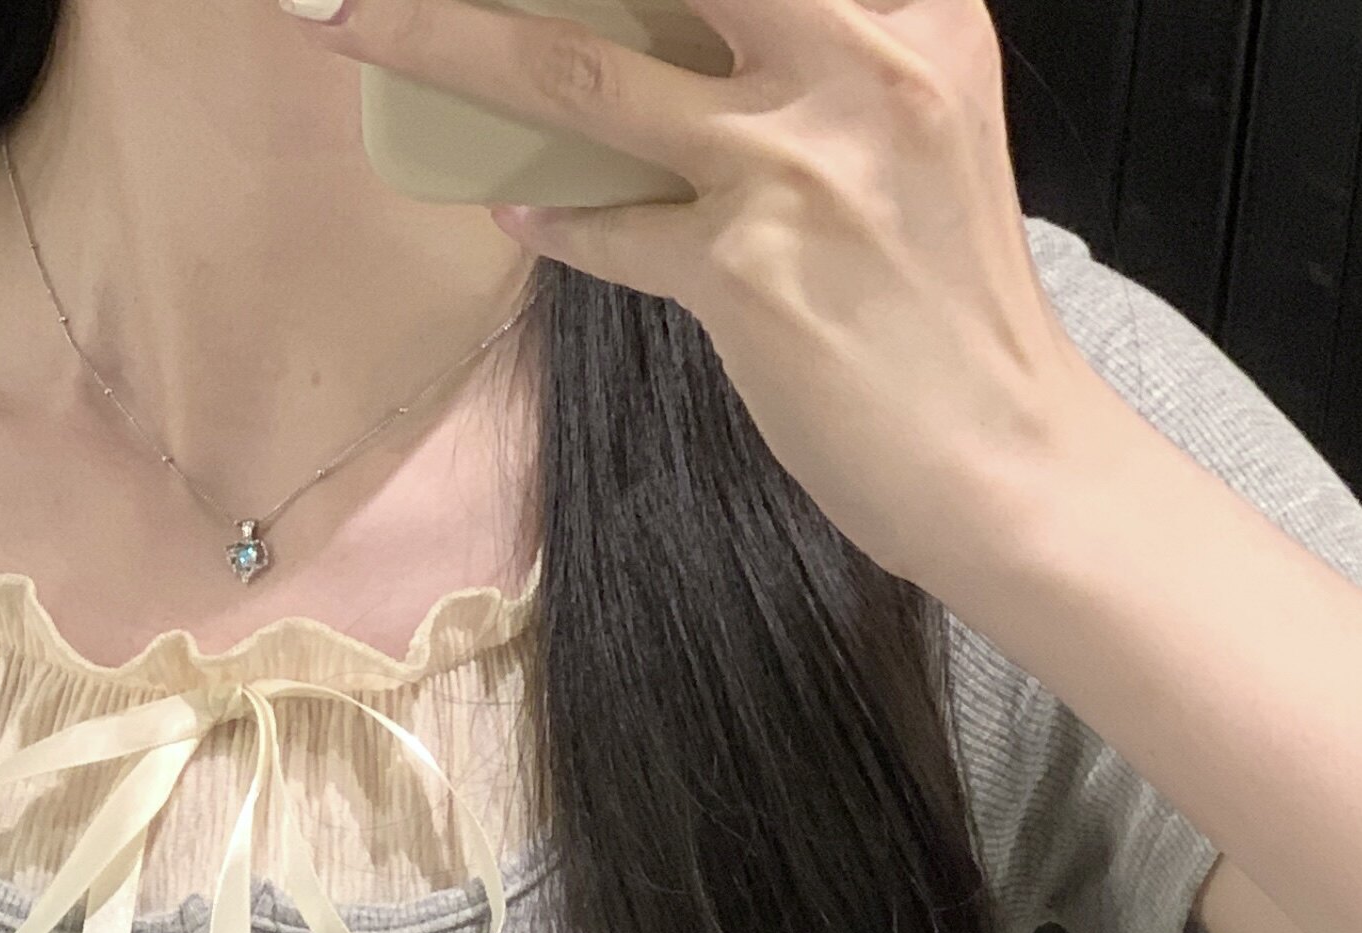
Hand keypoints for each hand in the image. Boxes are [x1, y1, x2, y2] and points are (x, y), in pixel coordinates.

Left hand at [283, 0, 1112, 604]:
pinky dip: (554, 222)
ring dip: (446, 43)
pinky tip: (516, 211)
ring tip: (353, 23)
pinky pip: (605, 229)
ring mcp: (795, 167)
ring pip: (581, 80)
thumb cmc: (951, 301)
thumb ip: (820, 57)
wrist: (1008, 459)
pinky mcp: (746, 274)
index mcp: (912, 10)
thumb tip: (668, 31)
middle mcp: (859, 61)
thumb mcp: (916, 127)